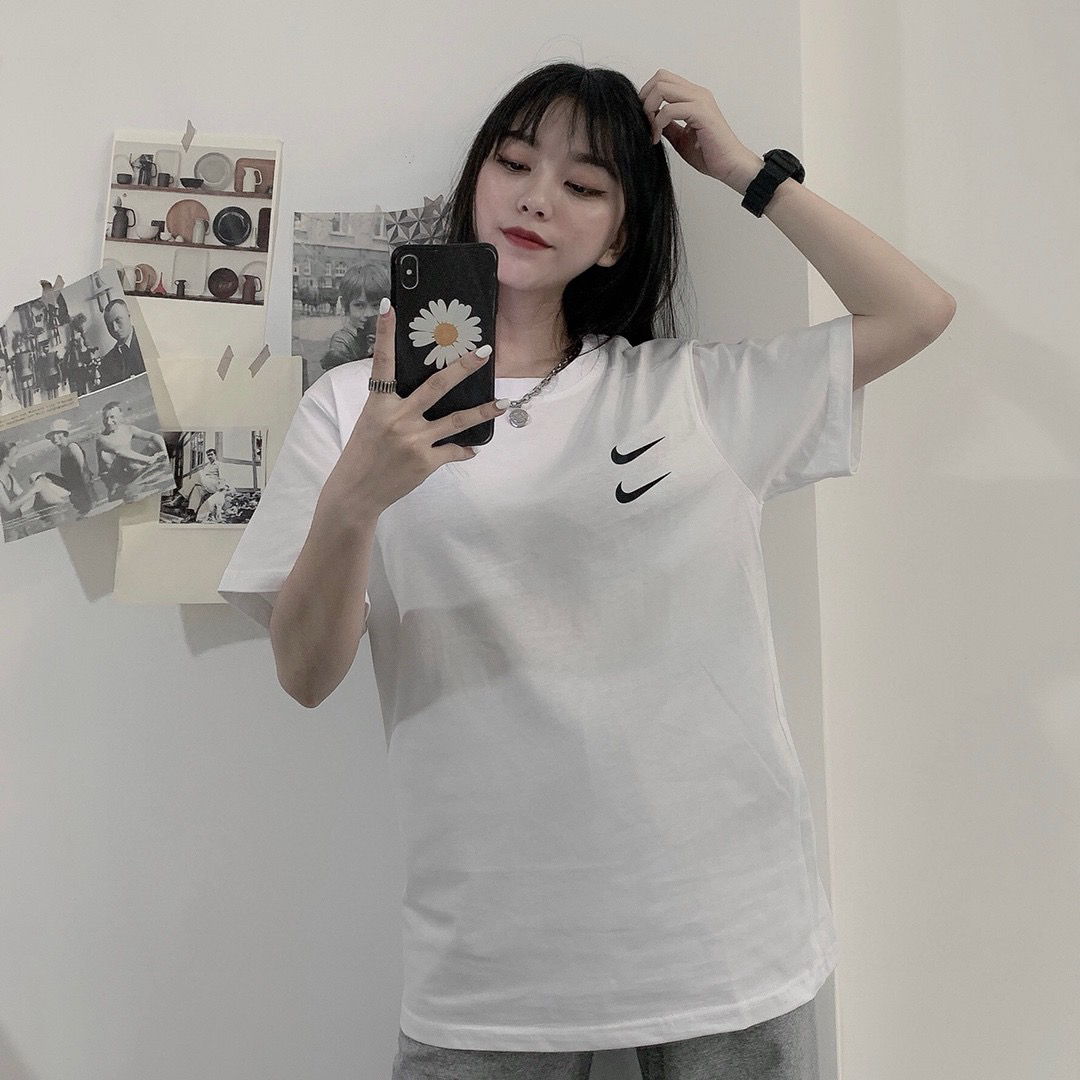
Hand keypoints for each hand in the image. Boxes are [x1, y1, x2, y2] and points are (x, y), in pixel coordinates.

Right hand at [328, 302, 505, 516]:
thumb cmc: (363, 454)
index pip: (382, 362)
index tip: (389, 307)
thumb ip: (392, 405)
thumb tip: (422, 393)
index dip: (384, 333)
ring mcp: (414, 440)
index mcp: (379, 404)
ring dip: (483, 411)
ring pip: (457, 421)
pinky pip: (453, 450)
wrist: (357, 492)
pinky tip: (473, 449)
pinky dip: (464, 450)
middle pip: (436, 386)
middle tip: (484, 352)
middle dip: (463, 368)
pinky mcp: (426, 461)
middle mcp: (398, 418)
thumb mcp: (371, 422)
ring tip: (504, 403)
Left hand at [639, 69, 756, 187]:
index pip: (663, 79)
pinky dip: (658, 123)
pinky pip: (670, 109)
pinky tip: (658, 138)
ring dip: (649, 110)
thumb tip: (650, 119)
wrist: (729, 166)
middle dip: (645, 100)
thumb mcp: (679, 137)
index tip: (644, 120)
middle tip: (644, 123)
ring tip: (652, 132)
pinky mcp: (701, 113)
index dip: (647, 96)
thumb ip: (667, 124)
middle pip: (660, 78)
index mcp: (692, 96)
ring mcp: (700, 100)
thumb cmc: (709, 154)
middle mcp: (696, 93)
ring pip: (662, 88)